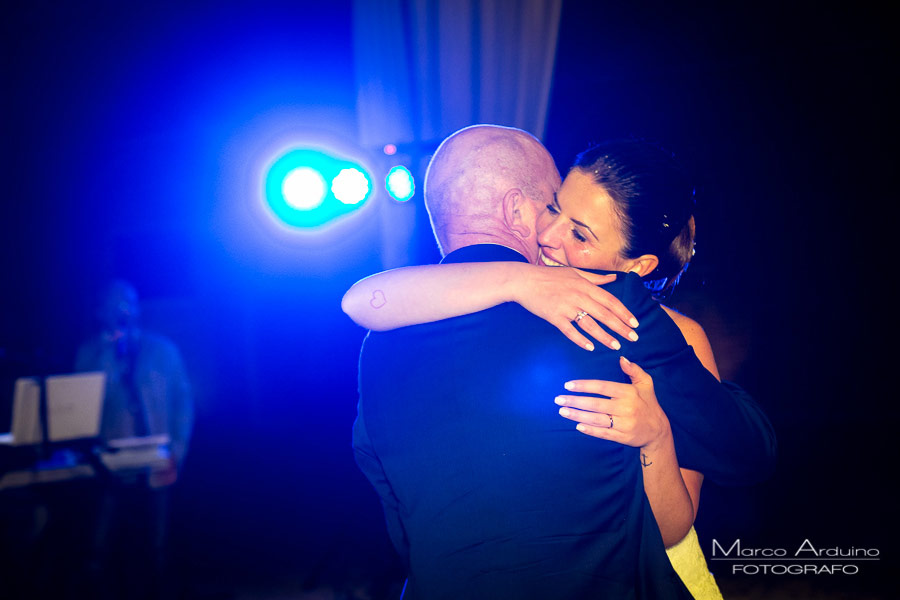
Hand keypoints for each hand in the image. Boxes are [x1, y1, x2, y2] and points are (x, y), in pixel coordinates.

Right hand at [510, 265, 638, 350]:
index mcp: (585, 285)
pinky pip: (570, 331)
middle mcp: (579, 296)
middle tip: (633, 338)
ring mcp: (566, 307)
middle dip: (620, 327)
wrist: (524, 281)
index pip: (610, 300)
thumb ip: (596, 278)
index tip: (635, 323)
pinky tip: (590, 347)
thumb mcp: (575, 272)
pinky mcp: (554, 317)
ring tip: (616, 346)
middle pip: (604, 314)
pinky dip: (580, 340)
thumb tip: (614, 278)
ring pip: (590, 324)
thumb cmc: (549, 276)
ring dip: (605, 336)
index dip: (624, 312)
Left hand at [554, 356, 670, 447]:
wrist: (658, 431)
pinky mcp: (623, 437)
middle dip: (575, 401)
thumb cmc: (648, 403)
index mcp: (629, 393)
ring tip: (562, 411)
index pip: (603, 387)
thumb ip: (634, 370)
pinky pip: (603, 433)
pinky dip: (590, 430)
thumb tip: (621, 358)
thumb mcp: (646, 384)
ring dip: (577, 415)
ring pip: (597, 419)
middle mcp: (626, 408)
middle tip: (558, 399)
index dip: (584, 386)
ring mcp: (624, 424)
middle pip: (596, 404)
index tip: (568, 385)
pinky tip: (577, 426)